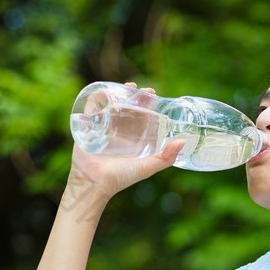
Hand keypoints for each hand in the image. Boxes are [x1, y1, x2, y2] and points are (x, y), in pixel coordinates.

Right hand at [67, 81, 184, 201]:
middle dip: (135, 96)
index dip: (148, 104)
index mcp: (132, 139)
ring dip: (119, 93)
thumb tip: (182, 142)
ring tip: (128, 86)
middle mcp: (118, 132)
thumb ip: (165, 158)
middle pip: (127, 107)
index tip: (154, 95)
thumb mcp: (146, 167)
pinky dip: (96, 97)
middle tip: (143, 89)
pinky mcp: (87, 127)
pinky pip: (91, 108)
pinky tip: (105, 90)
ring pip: (111, 104)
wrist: (94, 183)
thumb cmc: (121, 177)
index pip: (141, 116)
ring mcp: (102, 128)